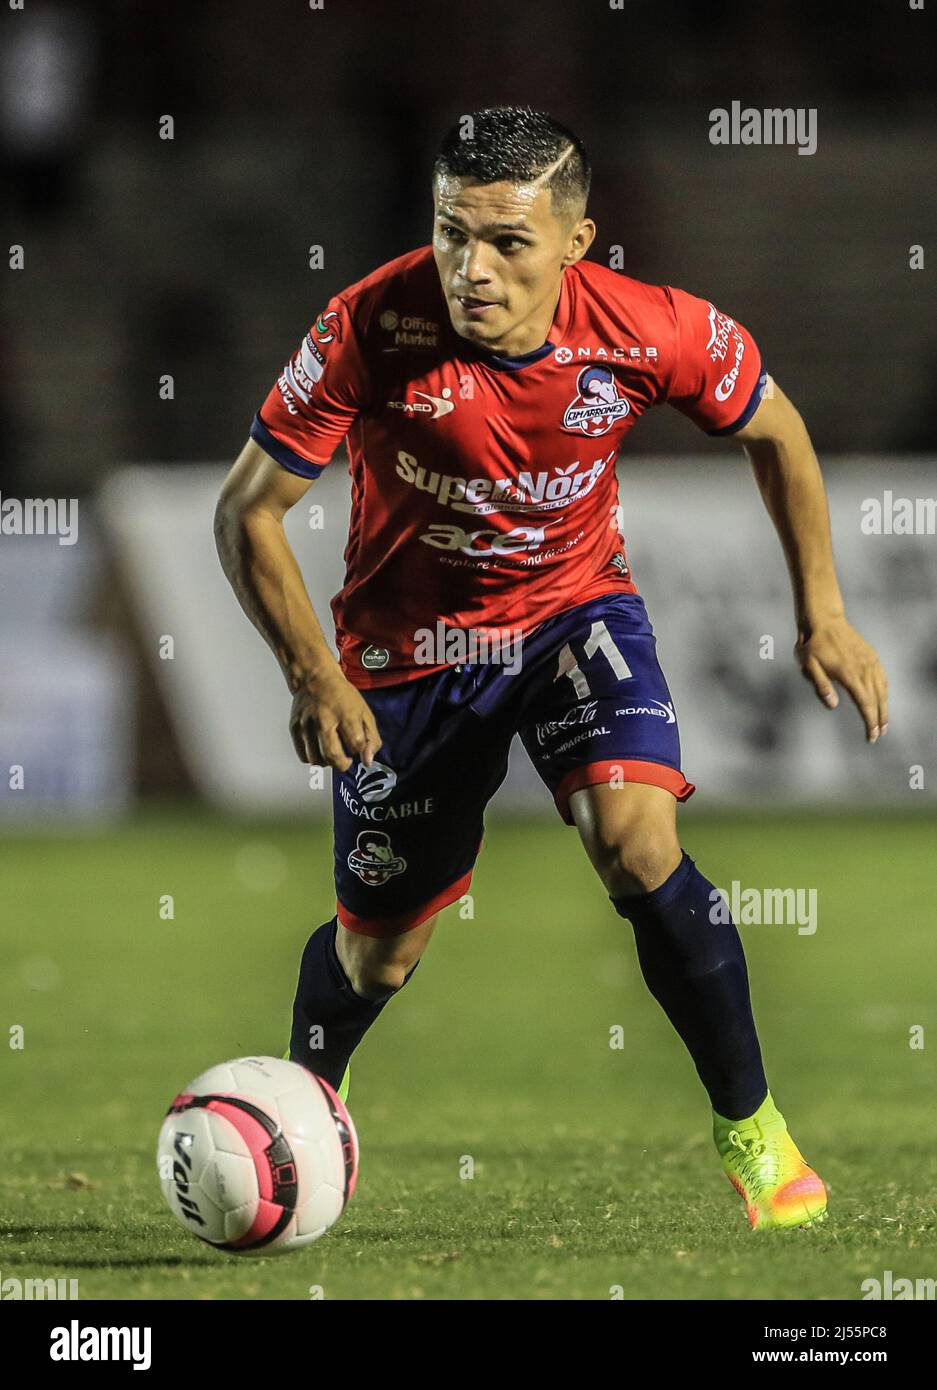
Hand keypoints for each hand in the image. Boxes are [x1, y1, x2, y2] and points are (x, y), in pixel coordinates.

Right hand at [289, 669, 380, 771]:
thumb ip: (371, 738)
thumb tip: (367, 761)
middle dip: (343, 765)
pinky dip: (314, 758)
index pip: (356, 744)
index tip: (358, 746)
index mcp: (345, 714)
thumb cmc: (341, 695)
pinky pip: (304, 756)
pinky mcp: (295, 728)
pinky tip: (320, 750)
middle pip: (332, 756)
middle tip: (346, 761)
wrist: (315, 678)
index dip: (360, 750)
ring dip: (327, 763)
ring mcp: (307, 725)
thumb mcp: (364, 712)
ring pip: (316, 759)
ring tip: (333, 754)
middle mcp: (324, 719)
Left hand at [795, 616, 888, 742]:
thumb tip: (833, 706)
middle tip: (879, 735)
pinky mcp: (871, 655)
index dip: (869, 722)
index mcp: (849, 674)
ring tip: (883, 722)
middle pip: (877, 699)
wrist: (824, 620)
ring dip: (884, 707)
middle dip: (879, 719)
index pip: (864, 704)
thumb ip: (821, 686)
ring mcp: (869, 661)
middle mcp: (863, 669)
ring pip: (882, 689)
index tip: (872, 736)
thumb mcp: (808, 667)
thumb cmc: (812, 645)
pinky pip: (882, 676)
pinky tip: (883, 697)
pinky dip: (884, 690)